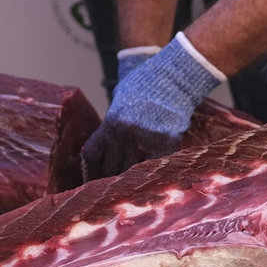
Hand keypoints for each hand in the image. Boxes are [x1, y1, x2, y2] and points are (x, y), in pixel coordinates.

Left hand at [82, 33, 224, 179]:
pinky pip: (154, 168)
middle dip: (112, 177)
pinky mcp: (164, 146)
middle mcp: (124, 136)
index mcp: (109, 124)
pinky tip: (151, 177)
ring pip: (131, 173)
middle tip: (115, 185)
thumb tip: (107, 144)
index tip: (96, 175)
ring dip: (131, 180)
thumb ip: (112, 123)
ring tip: (133, 187)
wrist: (174, 79)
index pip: (92, 156)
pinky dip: (152, 174)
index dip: (93, 169)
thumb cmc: (146, 85)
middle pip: (111, 169)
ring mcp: (144, 143)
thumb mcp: (120, 100)